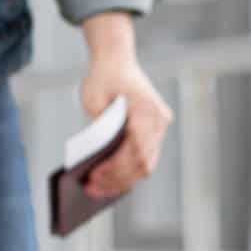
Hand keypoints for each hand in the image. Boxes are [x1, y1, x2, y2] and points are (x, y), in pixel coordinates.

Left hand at [77, 20, 171, 202]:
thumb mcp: (92, 99)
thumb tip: (96, 160)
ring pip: (146, 165)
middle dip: (117, 180)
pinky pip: (143, 158)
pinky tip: (106, 181)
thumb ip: (98, 127)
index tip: (94, 176)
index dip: (116, 167)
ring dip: (122, 180)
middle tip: (91, 191)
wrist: (117, 59)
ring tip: (96, 190)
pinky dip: (126, 172)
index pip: (135, 148)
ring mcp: (160, 127)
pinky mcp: (153, 132)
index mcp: (147, 110)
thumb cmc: (103, 77)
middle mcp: (159, 121)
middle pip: (142, 162)